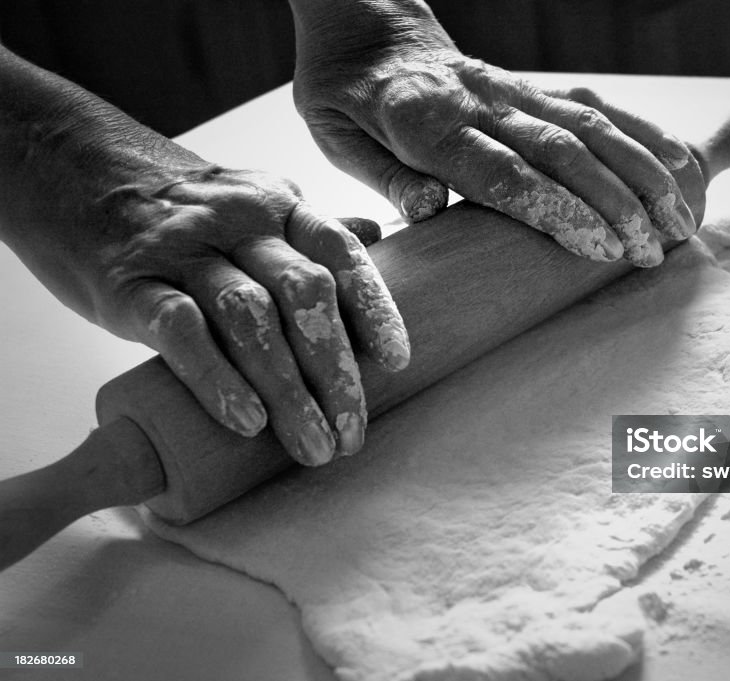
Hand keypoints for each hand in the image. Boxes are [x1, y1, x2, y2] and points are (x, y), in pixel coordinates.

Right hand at [88, 170, 408, 465]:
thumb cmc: (187, 212)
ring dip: (287, 389)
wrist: (78, 177)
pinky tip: (246, 422)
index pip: (340, 251)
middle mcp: (239, 222)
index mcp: (281, 206)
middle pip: (303, 292)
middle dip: (335, 369)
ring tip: (313, 446)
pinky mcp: (132, 284)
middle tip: (353, 435)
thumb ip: (310, 232)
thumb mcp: (255, 207)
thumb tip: (378, 237)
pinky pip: (181, 331)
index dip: (373, 305)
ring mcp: (183, 251)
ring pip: (249, 317)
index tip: (397, 361)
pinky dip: (217, 378)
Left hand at [289, 0, 695, 266]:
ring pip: (590, 127)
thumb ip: (384, 176)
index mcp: (426, 124)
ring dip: (641, 173)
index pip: (501, 172)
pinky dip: (639, 133)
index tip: (601, 247)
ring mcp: (511, 91)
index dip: (556, 208)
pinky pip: (593, 107)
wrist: (366, 25)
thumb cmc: (344, 93)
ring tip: (681, 219)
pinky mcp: (530, 87)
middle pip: (562, 151)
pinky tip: (677, 161)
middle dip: (616, 203)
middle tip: (655, 251)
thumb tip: (429, 212)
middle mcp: (480, 103)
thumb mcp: (337, 135)